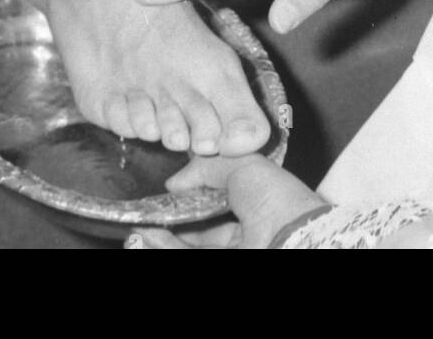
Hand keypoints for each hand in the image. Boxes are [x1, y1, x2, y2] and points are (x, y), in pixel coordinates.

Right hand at [127, 155, 322, 249]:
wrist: (291, 244)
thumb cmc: (277, 200)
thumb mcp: (244, 166)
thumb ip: (207, 167)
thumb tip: (177, 181)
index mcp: (263, 204)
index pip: (224, 198)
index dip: (197, 192)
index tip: (172, 189)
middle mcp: (249, 232)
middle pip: (205, 227)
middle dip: (175, 218)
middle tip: (150, 211)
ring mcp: (236, 250)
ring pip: (192, 244)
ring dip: (163, 235)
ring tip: (140, 225)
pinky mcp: (220, 265)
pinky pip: (185, 254)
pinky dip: (165, 246)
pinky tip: (146, 237)